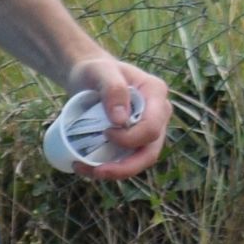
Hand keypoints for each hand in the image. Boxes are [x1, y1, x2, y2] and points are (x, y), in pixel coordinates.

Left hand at [69, 52, 170, 177]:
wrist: (89, 77)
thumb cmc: (96, 70)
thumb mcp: (101, 71)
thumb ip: (113, 89)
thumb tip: (121, 121)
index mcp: (156, 94)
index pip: (152, 127)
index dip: (130, 138)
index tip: (105, 132)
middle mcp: (158, 115)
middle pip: (150, 152)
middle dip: (125, 167)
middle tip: (96, 170)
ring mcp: (147, 130)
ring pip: (139, 161)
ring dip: (115, 173)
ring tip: (84, 170)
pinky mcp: (133, 141)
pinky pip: (126, 161)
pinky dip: (108, 169)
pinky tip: (86, 168)